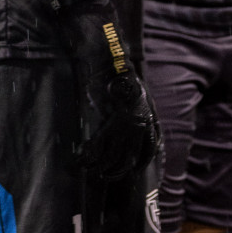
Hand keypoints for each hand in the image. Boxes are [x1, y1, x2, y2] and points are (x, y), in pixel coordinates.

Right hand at [61, 4, 159, 180]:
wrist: (107, 57)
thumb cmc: (119, 70)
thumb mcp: (138, 89)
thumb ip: (139, 107)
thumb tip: (137, 121)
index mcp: (148, 113)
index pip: (151, 146)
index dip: (142, 160)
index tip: (134, 169)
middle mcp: (139, 122)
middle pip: (132, 157)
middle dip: (120, 170)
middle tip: (108, 176)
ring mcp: (121, 123)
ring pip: (114, 157)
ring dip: (103, 168)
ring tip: (93, 172)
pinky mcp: (103, 120)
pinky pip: (96, 147)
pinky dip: (88, 158)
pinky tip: (80, 162)